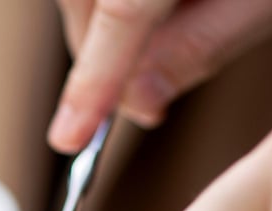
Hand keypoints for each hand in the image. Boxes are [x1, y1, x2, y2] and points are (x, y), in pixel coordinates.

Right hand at [49, 0, 271, 152]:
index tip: (70, 137)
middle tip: (140, 98)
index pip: (122, 12)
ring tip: (158, 37)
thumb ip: (202, 46)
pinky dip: (103, 4)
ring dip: (100, 28)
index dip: (93, 80)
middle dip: (98, 57)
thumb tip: (140, 102)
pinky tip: (149, 11)